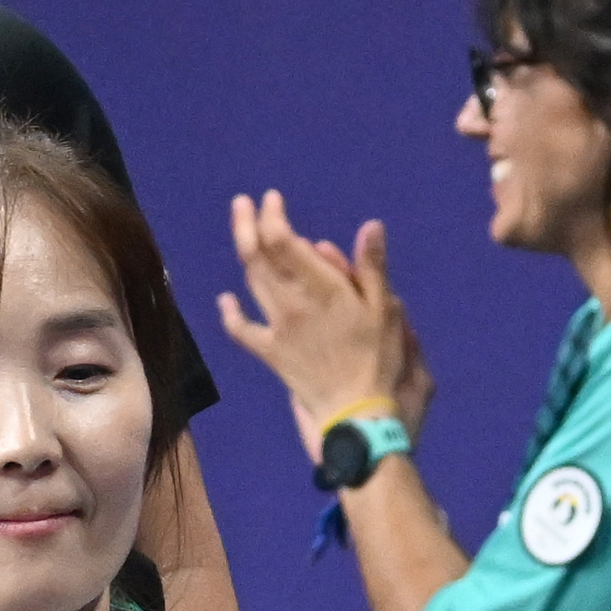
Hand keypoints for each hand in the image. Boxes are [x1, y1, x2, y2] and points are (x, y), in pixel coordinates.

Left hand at [218, 197, 429, 466]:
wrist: (356, 411)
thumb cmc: (379, 358)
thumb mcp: (386, 309)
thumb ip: (372, 267)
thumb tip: (370, 225)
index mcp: (321, 288)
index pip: (283, 243)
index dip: (272, 217)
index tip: (271, 198)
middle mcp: (292, 304)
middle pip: (257, 258)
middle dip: (247, 225)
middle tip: (242, 203)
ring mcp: (277, 329)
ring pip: (251, 285)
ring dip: (244, 255)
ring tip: (244, 233)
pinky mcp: (271, 353)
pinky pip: (242, 331)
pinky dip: (230, 313)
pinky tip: (225, 300)